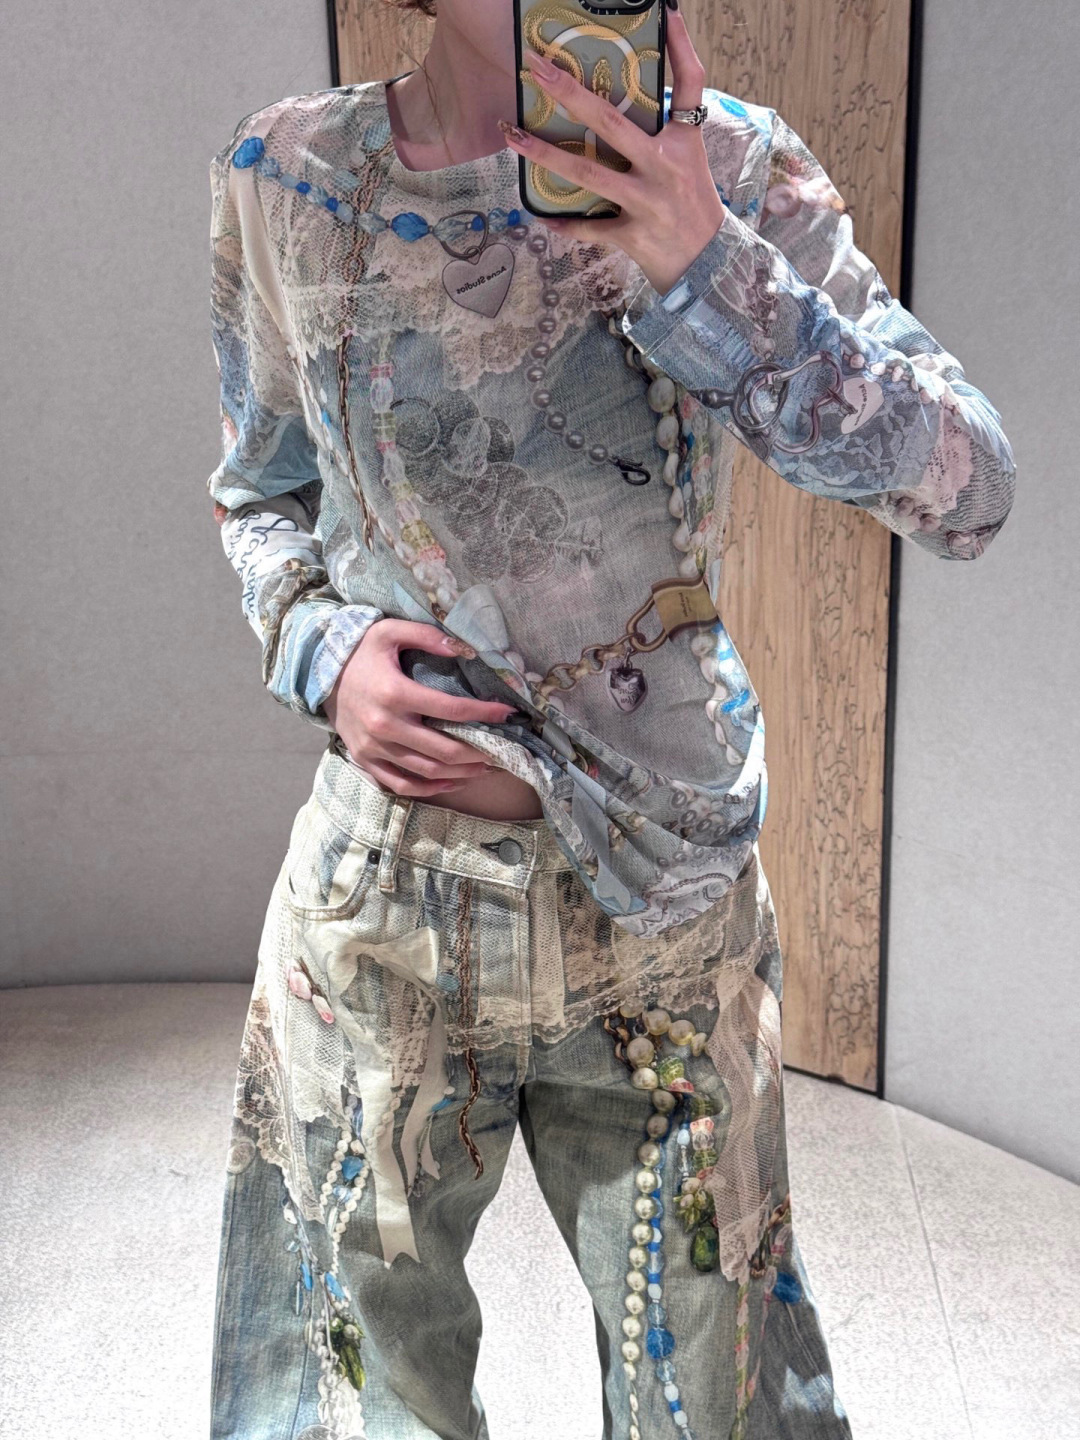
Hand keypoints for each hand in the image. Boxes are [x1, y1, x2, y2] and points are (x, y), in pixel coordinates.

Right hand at [322, 619, 516, 798]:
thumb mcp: (389, 631)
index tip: (507, 713)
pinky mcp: (366, 760)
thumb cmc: (360, 652)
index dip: (484, 713)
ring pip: (427, 772)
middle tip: (502, 751)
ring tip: (484, 767)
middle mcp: (385, 725)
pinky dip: (430, 789)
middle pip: (444, 750)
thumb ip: (427, 635)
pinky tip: (452, 781)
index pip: (451, 709)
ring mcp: (374, 748)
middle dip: (480, 753)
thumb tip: (464, 648)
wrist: (317, 674)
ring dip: (461, 773)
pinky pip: (401, 785)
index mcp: (395, 693)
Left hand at [498, 7, 726, 295]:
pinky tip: (541, 216)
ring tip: (511, 135)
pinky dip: (566, 225)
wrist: (709, 265)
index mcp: (683, 143)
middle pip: (612, 121)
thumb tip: (624, 101)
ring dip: (544, 155)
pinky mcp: (632, 236)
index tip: (666, 12)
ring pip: (588, 173)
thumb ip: (664, 131)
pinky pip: (590, 229)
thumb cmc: (693, 207)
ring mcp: (646, 202)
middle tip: (537, 67)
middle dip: (570, 91)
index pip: (690, 85)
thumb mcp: (689, 161)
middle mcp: (664, 168)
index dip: (681, 47)